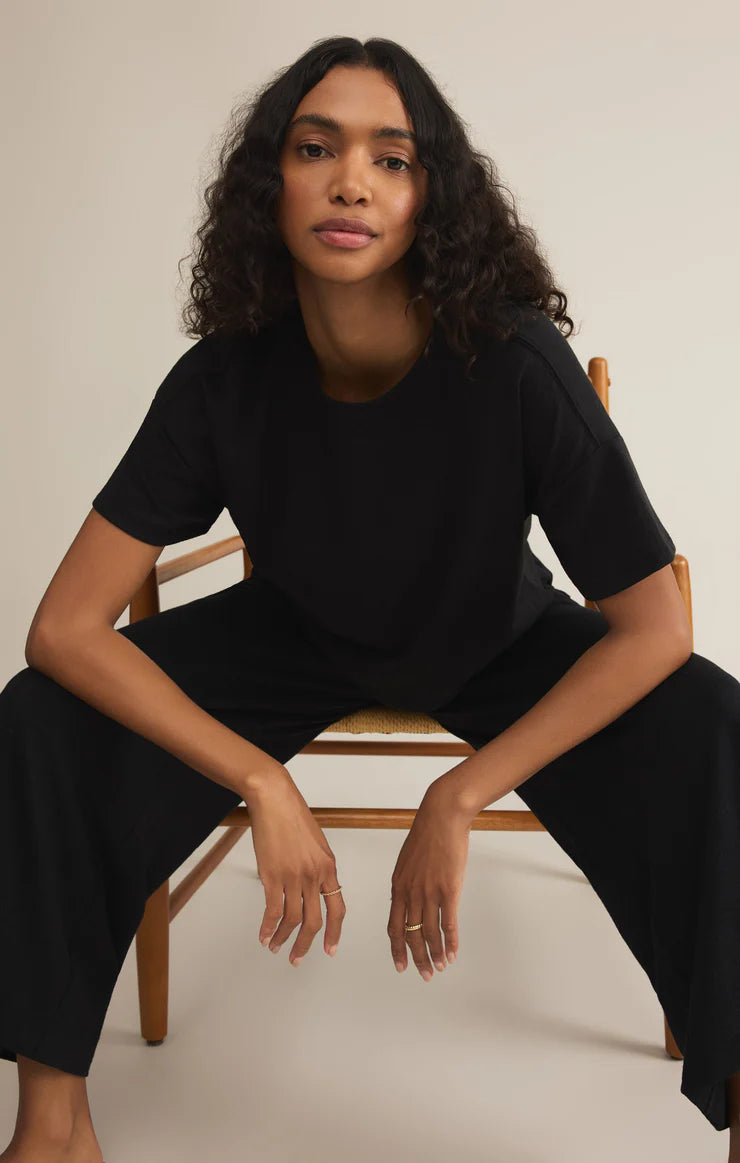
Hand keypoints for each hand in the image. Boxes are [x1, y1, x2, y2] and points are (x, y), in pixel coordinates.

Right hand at [247, 761, 345, 965]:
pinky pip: (272, 909)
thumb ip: (318, 868)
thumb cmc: (294, 817)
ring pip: (292, 919)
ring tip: (276, 948)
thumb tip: (314, 890)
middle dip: (306, 945)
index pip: (337, 908)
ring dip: (283, 938)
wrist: (275, 800)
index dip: (334, 932)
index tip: (330, 950)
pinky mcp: (272, 875)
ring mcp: (293, 877)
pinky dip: (267, 926)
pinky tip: (263, 935)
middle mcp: (314, 875)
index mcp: (329, 867)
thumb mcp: (316, 844)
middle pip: (314, 921)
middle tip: (298, 958)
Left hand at [387, 777, 472, 980]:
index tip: (400, 965)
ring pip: (429, 933)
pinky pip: (448, 923)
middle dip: (416, 958)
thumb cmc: (427, 835)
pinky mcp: (449, 889)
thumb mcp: (408, 860)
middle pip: (411, 935)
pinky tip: (452, 954)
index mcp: (398, 886)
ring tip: (439, 968)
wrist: (441, 816)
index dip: (397, 948)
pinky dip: (450, 942)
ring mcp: (429, 892)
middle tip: (423, 975)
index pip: (394, 926)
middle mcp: (410, 893)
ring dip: (434, 954)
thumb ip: (407, 882)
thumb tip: (409, 898)